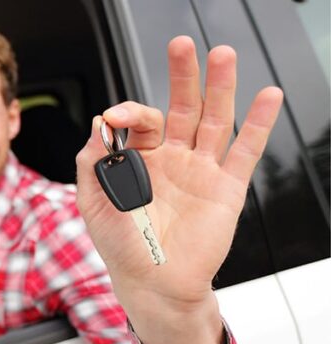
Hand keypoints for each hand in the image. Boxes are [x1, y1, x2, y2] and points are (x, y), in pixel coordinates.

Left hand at [74, 36, 282, 343]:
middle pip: (181, 106)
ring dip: (219, 87)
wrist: (153, 284)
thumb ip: (91, 163)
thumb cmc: (122, 246)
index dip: (129, 113)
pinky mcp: (226, 188)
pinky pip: (245, 150)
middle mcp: (171, 159)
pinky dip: (258, 123)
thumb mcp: (94, 202)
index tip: (114, 118)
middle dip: (182, 76)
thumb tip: (97, 127)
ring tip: (223, 55)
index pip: (140, 121)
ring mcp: (200, 171)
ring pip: (213, 120)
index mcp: (138, 159)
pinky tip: (267, 96)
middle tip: (182, 45)